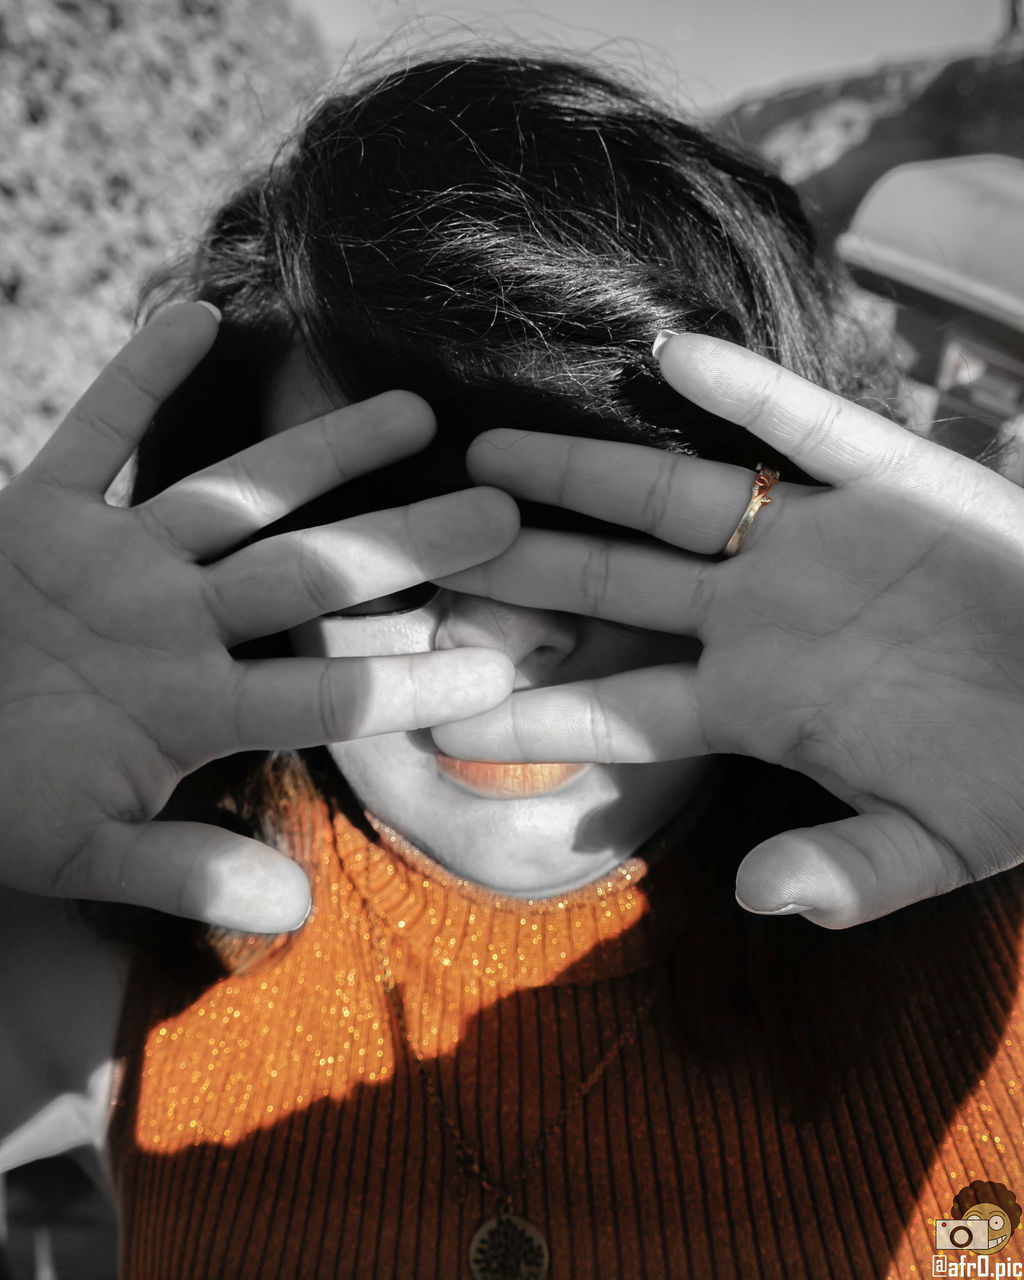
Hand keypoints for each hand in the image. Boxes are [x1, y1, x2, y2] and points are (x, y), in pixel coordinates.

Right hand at [0, 303, 516, 929]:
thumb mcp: (78, 848)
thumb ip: (179, 873)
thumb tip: (293, 910)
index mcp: (190, 706)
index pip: (320, 696)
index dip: (404, 683)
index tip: (500, 671)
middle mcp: (172, 624)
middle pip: (306, 574)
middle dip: (400, 544)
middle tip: (504, 512)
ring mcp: (114, 564)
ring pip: (231, 497)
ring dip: (315, 452)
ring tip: (411, 410)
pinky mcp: (39, 515)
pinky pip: (93, 436)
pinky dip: (134, 382)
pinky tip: (198, 315)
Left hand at [434, 332, 1023, 928]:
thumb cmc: (1018, 777)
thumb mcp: (934, 842)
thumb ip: (850, 871)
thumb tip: (762, 897)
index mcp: (756, 702)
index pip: (618, 709)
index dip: (532, 714)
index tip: (440, 716)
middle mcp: (763, 615)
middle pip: (614, 585)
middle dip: (523, 569)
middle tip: (428, 550)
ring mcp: (817, 543)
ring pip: (677, 496)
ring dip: (587, 469)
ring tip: (493, 450)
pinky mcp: (893, 480)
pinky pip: (806, 424)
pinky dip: (745, 387)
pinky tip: (670, 350)